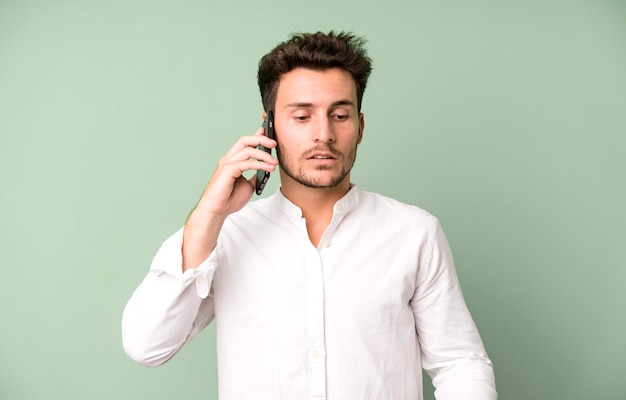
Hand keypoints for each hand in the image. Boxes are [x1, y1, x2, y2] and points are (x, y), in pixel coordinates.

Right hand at [182, 127, 277, 270]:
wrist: (217, 211)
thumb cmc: (229, 199)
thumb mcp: (249, 185)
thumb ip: (256, 175)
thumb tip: (267, 169)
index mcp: (233, 160)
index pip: (245, 143)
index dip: (257, 135)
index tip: (268, 131)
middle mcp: (229, 159)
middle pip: (245, 140)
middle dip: (261, 139)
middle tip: (274, 143)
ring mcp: (227, 163)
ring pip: (247, 150)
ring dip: (264, 154)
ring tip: (274, 161)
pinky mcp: (227, 170)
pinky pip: (246, 162)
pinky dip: (260, 164)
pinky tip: (269, 168)